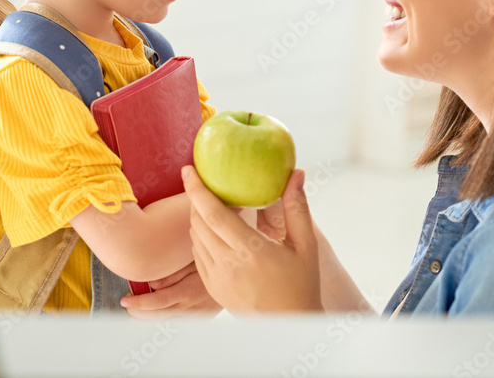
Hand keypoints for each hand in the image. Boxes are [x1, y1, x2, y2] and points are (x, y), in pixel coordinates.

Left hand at [119, 262, 222, 318]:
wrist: (238, 280)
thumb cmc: (215, 263)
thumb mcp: (194, 262)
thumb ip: (173, 273)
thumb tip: (152, 283)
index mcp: (187, 292)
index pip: (157, 302)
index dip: (139, 303)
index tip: (125, 301)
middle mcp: (189, 308)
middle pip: (157, 316)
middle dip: (139, 313)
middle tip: (127, 305)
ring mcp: (194, 316)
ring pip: (165, 320)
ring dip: (149, 316)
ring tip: (137, 307)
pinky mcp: (198, 318)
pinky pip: (176, 319)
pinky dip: (163, 315)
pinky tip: (156, 309)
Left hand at [181, 166, 322, 314]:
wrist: (290, 324)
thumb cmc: (302, 283)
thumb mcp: (306, 244)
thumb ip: (297, 207)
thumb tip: (297, 173)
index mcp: (251, 251)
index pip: (213, 214)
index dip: (196, 189)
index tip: (187, 170)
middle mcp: (228, 265)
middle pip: (198, 222)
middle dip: (195, 198)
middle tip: (200, 180)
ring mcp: (216, 279)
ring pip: (195, 238)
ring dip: (197, 217)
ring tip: (211, 204)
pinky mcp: (212, 288)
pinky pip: (198, 255)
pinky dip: (201, 237)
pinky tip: (215, 230)